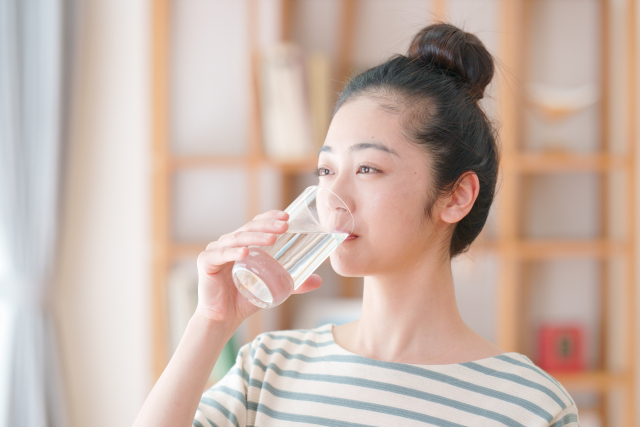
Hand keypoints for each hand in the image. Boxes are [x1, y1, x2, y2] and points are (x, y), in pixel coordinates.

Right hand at [194, 210, 322, 323]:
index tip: (286, 216)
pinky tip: (245, 252)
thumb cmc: (245, 298)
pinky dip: (233, 251)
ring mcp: (216, 251)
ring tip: (272, 239)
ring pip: (237, 239)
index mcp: (243, 243)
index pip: (256, 224)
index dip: (269, 218)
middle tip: (284, 226)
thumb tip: (318, 281)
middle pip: (248, 229)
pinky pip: (221, 255)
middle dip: (267, 226)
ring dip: (255, 237)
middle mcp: (228, 243)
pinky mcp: (206, 263)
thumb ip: (294, 283)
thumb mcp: (274, 286)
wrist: (224, 318)